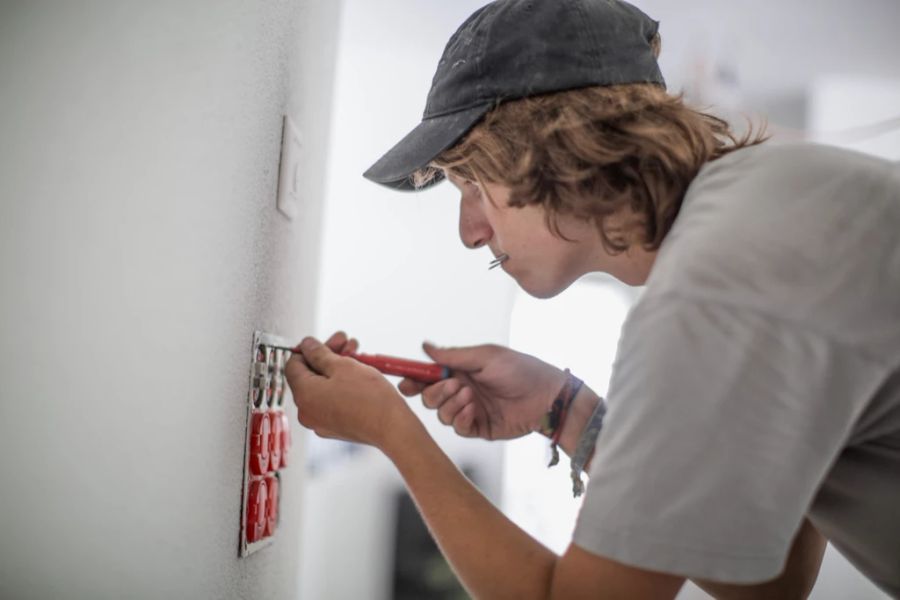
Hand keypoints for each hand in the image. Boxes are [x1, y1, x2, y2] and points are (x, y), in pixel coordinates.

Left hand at [285, 335, 410, 448]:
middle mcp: (307, 411)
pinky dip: (340, 385)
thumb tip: (306, 345)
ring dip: (337, 368)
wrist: (392, 428)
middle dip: (327, 355)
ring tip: (356, 354)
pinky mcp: (335, 426)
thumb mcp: (342, 365)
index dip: (307, 349)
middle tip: (345, 341)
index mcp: (303, 395)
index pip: (293, 364)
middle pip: (309, 375)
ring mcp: (320, 421)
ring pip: (322, 387)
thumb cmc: (369, 398)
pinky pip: (331, 400)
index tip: (324, 341)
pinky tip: (358, 374)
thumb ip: (319, 353)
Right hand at [398, 343, 566, 439]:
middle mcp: (462, 391)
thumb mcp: (485, 356)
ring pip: (440, 414)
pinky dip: (460, 418)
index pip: (429, 376)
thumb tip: (425, 346)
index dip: (414, 379)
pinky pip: (457, 428)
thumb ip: (453, 355)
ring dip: (450, 404)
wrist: (545, 397)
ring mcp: (469, 411)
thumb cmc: (520, 369)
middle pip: (429, 397)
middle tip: (454, 384)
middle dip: (434, 392)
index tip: (405, 382)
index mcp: (461, 370)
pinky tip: (474, 410)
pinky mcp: (478, 428)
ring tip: (471, 396)